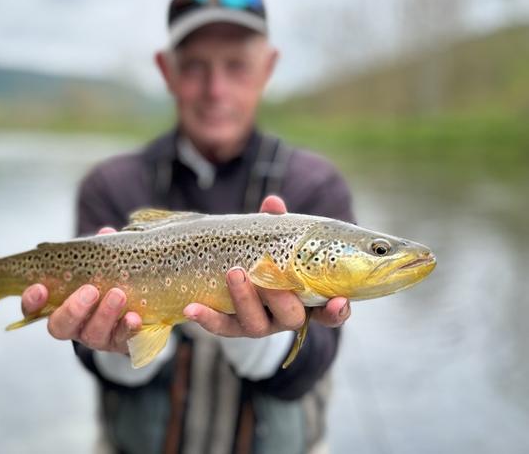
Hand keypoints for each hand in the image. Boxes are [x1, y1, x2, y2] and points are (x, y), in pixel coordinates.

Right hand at [20, 227, 140, 353]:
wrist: (139, 311)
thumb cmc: (110, 284)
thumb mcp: (102, 266)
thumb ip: (100, 252)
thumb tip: (106, 234)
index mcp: (60, 305)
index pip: (34, 309)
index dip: (32, 301)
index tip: (39, 287)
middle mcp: (75, 325)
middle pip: (61, 326)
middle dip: (73, 309)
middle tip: (89, 291)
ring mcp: (97, 337)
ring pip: (93, 333)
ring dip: (105, 314)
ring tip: (118, 295)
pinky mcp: (120, 344)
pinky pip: (122, 340)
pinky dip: (128, 328)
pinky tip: (134, 317)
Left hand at [183, 195, 350, 337]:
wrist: (237, 283)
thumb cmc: (269, 259)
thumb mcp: (276, 242)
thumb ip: (277, 226)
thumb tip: (272, 203)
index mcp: (306, 301)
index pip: (329, 313)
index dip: (336, 311)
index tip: (339, 302)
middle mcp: (285, 317)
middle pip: (290, 317)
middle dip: (280, 297)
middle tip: (268, 276)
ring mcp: (259, 325)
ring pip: (256, 324)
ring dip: (245, 299)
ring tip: (234, 273)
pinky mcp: (232, 327)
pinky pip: (220, 327)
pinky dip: (206, 317)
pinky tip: (191, 307)